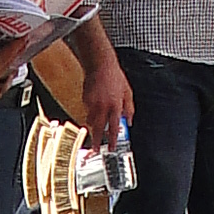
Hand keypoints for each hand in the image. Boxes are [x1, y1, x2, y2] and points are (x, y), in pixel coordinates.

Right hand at [75, 24, 132, 147]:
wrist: (100, 64)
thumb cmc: (115, 77)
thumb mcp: (128, 93)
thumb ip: (129, 109)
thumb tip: (129, 122)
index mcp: (115, 106)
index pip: (113, 127)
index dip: (112, 140)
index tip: (110, 148)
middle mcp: (103, 106)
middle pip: (98, 129)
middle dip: (96, 140)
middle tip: (95, 149)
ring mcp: (92, 103)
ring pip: (91, 120)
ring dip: (94, 123)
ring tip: (98, 117)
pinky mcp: (85, 99)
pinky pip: (87, 110)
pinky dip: (91, 110)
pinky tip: (96, 100)